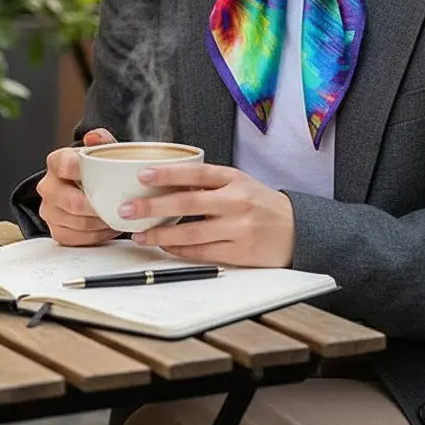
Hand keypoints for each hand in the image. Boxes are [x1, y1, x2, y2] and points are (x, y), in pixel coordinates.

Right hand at [37, 128, 121, 246]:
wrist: (93, 186)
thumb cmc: (99, 168)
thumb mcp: (103, 151)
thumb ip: (102, 141)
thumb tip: (94, 137)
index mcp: (57, 161)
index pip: (64, 165)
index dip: (78, 170)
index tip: (94, 174)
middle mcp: (48, 186)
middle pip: (70, 201)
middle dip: (95, 206)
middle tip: (116, 205)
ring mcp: (49, 210)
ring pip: (74, 222)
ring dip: (98, 222)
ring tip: (115, 216)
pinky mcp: (55, 230)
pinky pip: (74, 238)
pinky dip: (94, 235)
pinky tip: (107, 227)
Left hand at [124, 164, 294, 267]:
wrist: (296, 229)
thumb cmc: (260, 203)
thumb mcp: (239, 183)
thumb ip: (208, 184)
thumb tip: (166, 183)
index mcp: (235, 178)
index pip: (197, 172)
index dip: (168, 172)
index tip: (142, 174)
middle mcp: (236, 201)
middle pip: (188, 203)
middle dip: (153, 206)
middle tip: (128, 209)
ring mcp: (238, 227)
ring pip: (190, 232)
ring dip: (160, 235)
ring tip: (139, 234)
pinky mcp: (239, 252)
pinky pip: (201, 252)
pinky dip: (179, 250)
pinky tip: (165, 248)